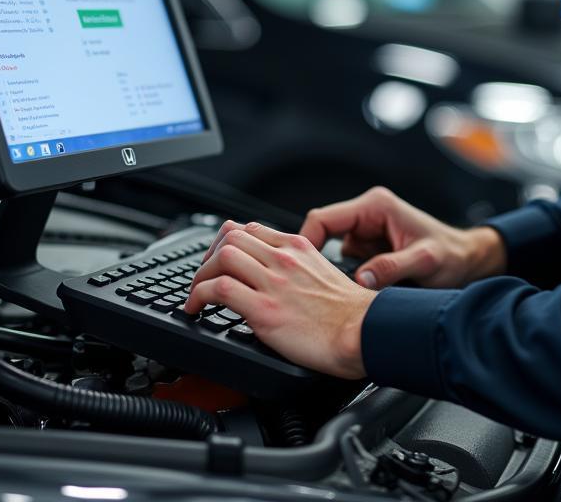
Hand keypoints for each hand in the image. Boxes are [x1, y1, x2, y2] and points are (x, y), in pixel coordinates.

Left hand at [185, 221, 373, 378]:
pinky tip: (197, 308)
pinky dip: (199, 296)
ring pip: (222, 257)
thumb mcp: (323, 272)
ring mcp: (273, 282)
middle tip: (205, 277)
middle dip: (210, 256)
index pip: (251, 229)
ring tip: (198, 294)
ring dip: (201, 276)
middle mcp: (283, 258)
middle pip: (230, 236)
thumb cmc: (350, 313)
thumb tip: (277, 276)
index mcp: (298, 247)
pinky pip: (219, 290)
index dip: (227, 243)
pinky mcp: (264, 309)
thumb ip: (299, 267)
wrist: (363, 332)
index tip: (221, 260)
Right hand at [299, 186, 506, 289]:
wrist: (469, 262)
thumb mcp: (424, 261)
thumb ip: (392, 267)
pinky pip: (345, 264)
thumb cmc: (452, 255)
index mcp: (375, 207)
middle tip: (313, 289)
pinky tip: (352, 295)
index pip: (323, 219)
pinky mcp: (369, 251)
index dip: (305, 242)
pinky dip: (345, 280)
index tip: (299, 269)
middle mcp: (367, 216)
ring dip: (332, 273)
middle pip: (321, 234)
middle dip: (316, 262)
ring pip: (330, 252)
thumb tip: (361, 280)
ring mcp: (367, 234)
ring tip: (338, 295)